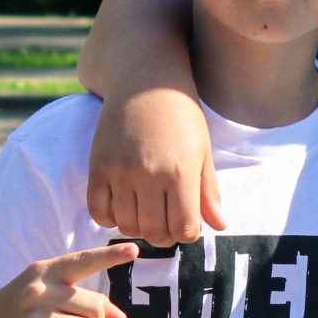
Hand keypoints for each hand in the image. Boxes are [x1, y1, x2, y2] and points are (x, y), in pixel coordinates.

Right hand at [86, 85, 222, 245]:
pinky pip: (98, 211)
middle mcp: (149, 175)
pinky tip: (122, 206)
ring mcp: (120, 171)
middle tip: (166, 225)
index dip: (187, 234)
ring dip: (138, 227)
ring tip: (146, 213)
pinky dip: (109, 217)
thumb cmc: (181, 115)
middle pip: (153, 233)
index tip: (187, 224)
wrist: (144, 81)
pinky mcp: (98, 166)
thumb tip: (219, 226)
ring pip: (126, 225)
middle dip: (163, 236)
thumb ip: (208, 191)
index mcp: (181, 172)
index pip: (183, 229)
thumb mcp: (202, 150)